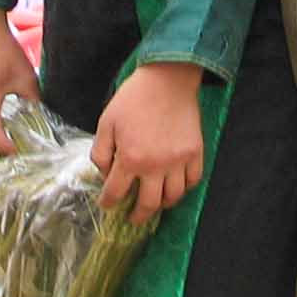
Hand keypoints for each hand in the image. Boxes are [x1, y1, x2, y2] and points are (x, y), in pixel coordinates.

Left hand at [91, 62, 204, 226]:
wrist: (167, 79)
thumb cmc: (133, 98)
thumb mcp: (106, 121)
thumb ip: (100, 151)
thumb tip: (104, 173)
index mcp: (130, 158)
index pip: (116, 192)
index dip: (108, 202)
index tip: (107, 205)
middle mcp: (155, 166)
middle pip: (148, 204)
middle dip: (137, 215)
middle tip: (133, 217)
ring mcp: (178, 161)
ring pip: (173, 197)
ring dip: (162, 205)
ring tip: (155, 203)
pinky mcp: (195, 153)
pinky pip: (192, 181)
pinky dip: (184, 188)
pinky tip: (175, 185)